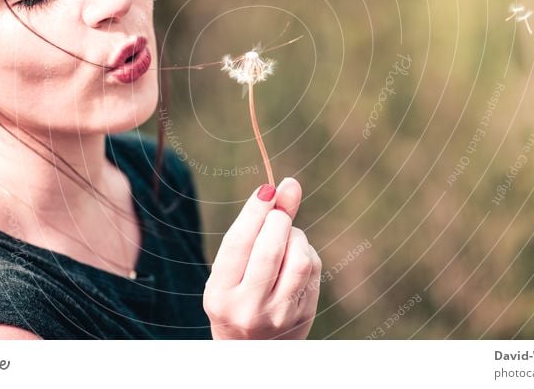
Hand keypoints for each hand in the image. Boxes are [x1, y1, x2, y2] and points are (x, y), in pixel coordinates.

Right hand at [203, 177, 321, 339]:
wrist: (249, 349)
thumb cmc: (235, 295)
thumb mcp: (231, 267)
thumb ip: (254, 227)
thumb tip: (288, 185)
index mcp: (220, 294)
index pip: (239, 243)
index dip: (255, 210)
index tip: (268, 188)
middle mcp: (248, 308)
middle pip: (272, 249)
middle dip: (279, 219)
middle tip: (277, 213)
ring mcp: (280, 315)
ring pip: (300, 258)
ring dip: (295, 236)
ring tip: (284, 238)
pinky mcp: (305, 314)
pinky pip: (313, 268)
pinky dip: (305, 251)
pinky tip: (293, 257)